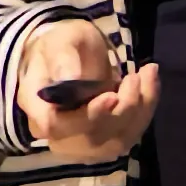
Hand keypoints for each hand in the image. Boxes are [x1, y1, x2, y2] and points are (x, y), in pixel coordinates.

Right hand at [16, 16, 158, 154]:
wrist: (69, 57)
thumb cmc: (60, 46)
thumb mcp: (60, 41)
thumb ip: (62, 57)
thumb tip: (70, 79)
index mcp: (36, 107)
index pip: (56, 125)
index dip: (87, 116)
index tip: (112, 95)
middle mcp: (56, 134)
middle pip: (92, 139)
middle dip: (123, 110)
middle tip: (135, 76)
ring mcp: (81, 144)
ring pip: (116, 142)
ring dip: (140, 110)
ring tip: (147, 74)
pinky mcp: (103, 143)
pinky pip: (129, 136)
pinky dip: (145, 111)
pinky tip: (148, 84)